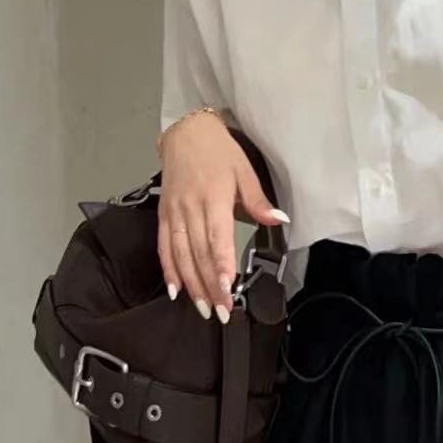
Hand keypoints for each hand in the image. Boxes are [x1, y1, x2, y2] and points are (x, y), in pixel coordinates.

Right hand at [157, 114, 287, 322]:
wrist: (186, 132)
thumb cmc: (217, 150)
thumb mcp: (245, 170)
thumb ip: (258, 201)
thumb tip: (278, 220)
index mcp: (213, 197)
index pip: (217, 239)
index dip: (220, 266)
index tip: (227, 289)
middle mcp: (191, 207)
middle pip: (199, 253)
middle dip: (209, 286)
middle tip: (221, 311)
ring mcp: (174, 213)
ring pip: (180, 255)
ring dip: (191, 284)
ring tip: (202, 308)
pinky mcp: (164, 215)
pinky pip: (164, 247)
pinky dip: (169, 269)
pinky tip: (176, 289)